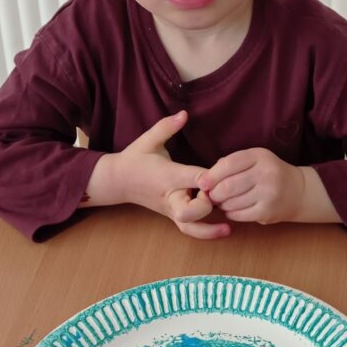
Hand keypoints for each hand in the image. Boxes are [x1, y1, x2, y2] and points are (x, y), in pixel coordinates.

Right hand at [89, 111, 230, 239]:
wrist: (117, 181)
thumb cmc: (135, 158)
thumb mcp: (148, 140)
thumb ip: (166, 127)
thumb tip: (184, 113)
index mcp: (167, 176)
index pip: (191, 178)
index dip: (208, 179)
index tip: (219, 175)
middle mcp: (170, 196)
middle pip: (189, 211)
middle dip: (206, 205)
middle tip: (217, 193)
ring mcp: (171, 209)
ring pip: (189, 226)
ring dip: (209, 228)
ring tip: (229, 225)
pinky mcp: (173, 216)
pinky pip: (190, 230)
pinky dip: (206, 233)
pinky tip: (224, 229)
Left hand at [197, 148, 306, 224]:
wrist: (298, 192)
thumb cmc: (268, 173)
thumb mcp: (254, 160)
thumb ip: (231, 164)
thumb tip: (204, 179)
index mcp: (260, 156)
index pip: (228, 164)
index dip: (211, 175)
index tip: (202, 183)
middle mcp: (266, 174)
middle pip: (228, 186)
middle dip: (214, 193)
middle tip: (212, 196)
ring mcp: (269, 194)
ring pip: (232, 202)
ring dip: (222, 205)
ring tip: (223, 202)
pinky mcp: (268, 211)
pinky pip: (239, 215)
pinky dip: (231, 213)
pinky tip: (233, 209)